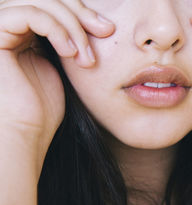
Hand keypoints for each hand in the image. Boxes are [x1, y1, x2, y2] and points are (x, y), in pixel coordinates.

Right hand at [0, 0, 113, 153]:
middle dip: (81, 14)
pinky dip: (57, 30)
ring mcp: (1, 29)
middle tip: (105, 32)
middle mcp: (11, 24)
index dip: (82, 10)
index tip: (108, 29)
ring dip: (73, 27)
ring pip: (41, 3)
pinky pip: (30, 15)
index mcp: (26, 29)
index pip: (55, 2)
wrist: (29, 130)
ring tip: (86, 58)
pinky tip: (71, 53)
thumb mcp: (67, 63)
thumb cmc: (46, 105)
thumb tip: (97, 21)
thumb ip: (72, 38)